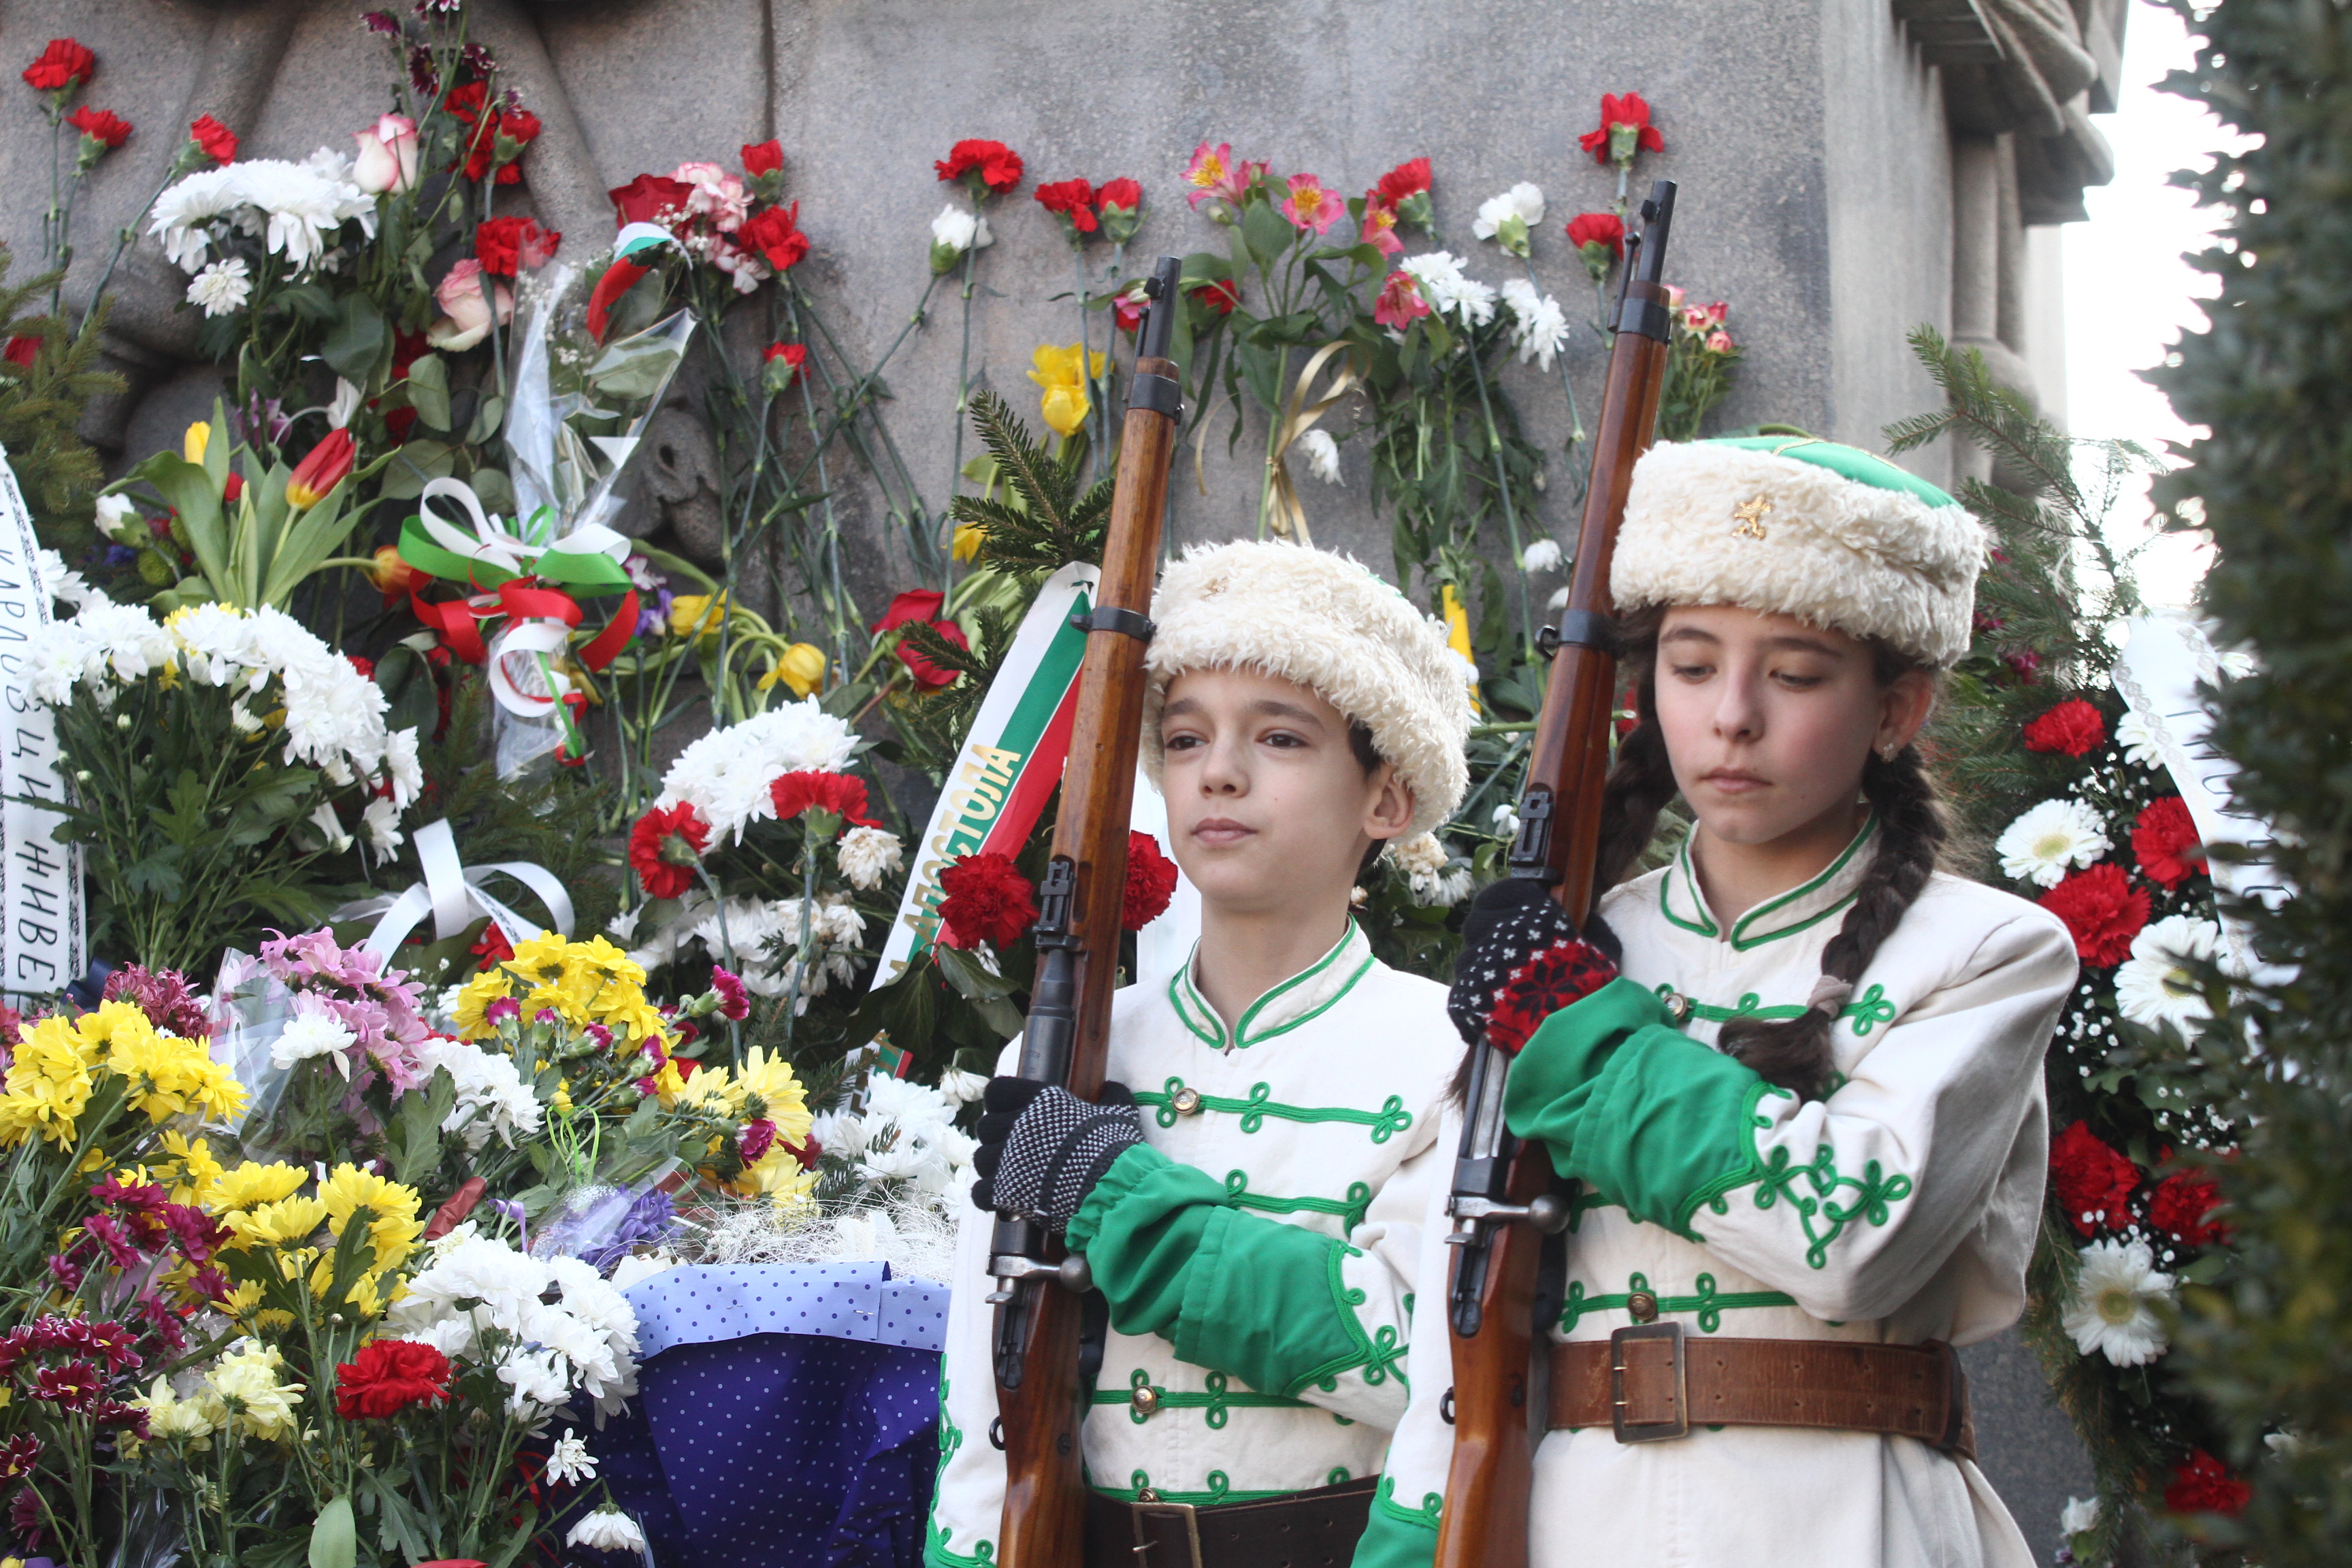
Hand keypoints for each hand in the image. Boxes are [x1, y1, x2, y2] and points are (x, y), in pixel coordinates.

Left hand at [970, 1078, 1143, 1231]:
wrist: (1111, 1192)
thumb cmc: (1114, 1149)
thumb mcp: (1120, 1114)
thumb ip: (1111, 1097)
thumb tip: (1110, 1088)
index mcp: (1039, 1101)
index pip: (997, 1091)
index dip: (1001, 1102)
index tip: (1013, 1113)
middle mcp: (1016, 1125)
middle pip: (986, 1127)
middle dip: (999, 1139)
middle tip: (1018, 1152)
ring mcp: (1005, 1159)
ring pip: (980, 1159)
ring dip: (994, 1169)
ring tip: (1014, 1179)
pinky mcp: (1002, 1191)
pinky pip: (979, 1192)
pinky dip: (990, 1198)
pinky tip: (1007, 1202)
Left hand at [1447, 878, 1618, 1052]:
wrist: (1577, 1030)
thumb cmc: (1592, 986)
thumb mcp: (1599, 944)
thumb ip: (1584, 923)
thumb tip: (1577, 910)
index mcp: (1530, 912)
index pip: (1498, 894)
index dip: (1498, 907)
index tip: (1504, 920)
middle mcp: (1500, 931)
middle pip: (1475, 925)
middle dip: (1486, 941)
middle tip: (1503, 962)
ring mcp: (1481, 963)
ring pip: (1467, 961)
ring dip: (1480, 975)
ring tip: (1503, 996)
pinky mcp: (1468, 996)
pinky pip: (1460, 995)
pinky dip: (1471, 1008)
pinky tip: (1489, 1019)